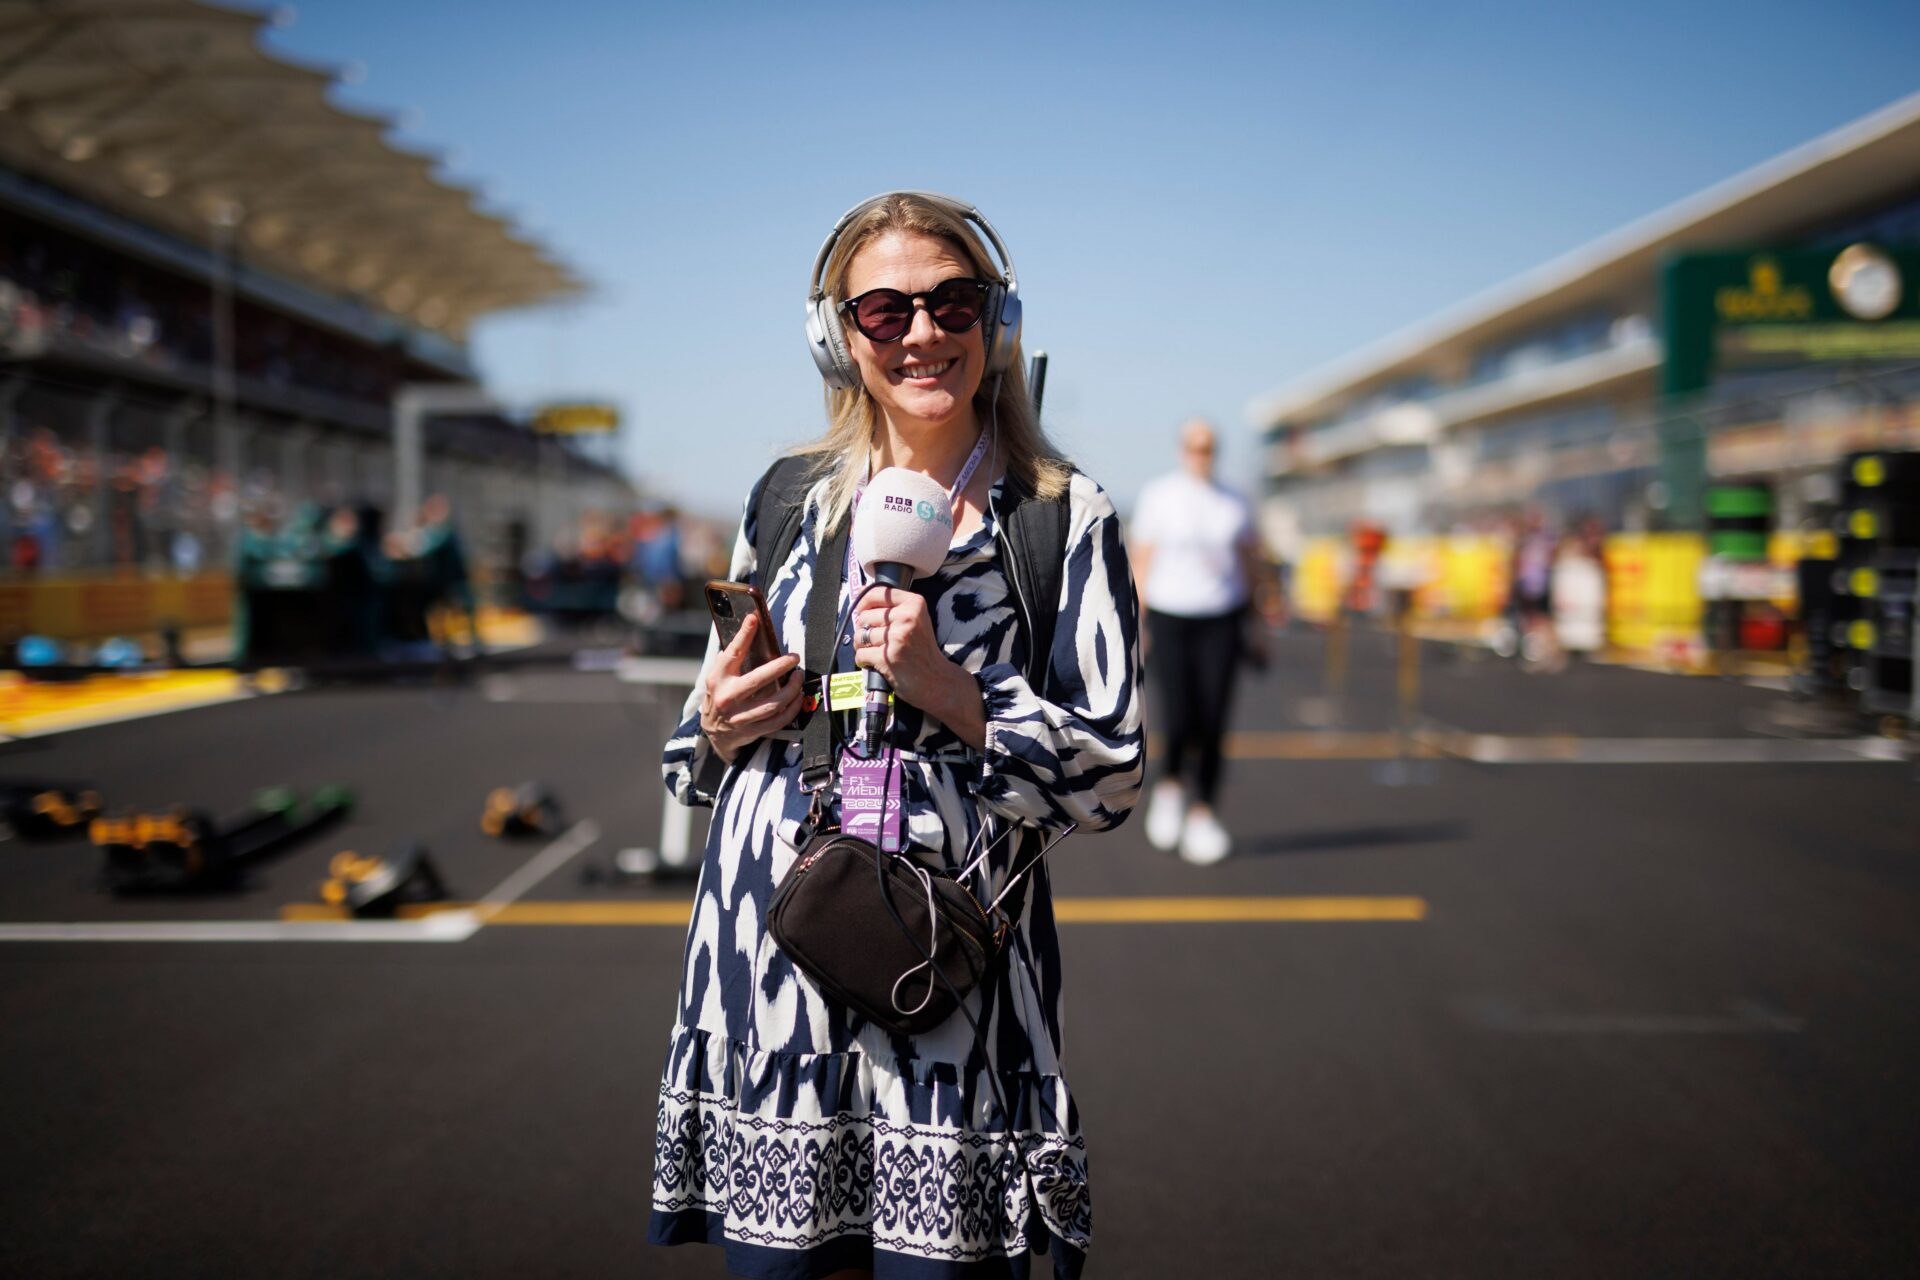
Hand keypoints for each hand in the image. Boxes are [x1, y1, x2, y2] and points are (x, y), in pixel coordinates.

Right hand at [700, 614, 802, 763]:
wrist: (713, 732)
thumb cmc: (721, 694)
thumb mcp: (718, 676)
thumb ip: (731, 658)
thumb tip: (749, 629)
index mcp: (717, 678)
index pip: (732, 653)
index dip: (744, 635)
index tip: (754, 619)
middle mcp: (726, 697)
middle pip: (758, 680)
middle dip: (780, 666)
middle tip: (794, 658)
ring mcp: (739, 716)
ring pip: (773, 703)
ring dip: (792, 690)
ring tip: (798, 678)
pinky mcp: (751, 731)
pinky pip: (778, 721)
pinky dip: (792, 709)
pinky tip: (798, 698)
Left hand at [853, 585, 983, 745]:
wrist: (938, 681)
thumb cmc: (923, 652)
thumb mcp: (917, 621)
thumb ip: (894, 611)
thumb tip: (861, 608)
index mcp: (914, 604)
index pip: (876, 593)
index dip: (864, 603)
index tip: (862, 612)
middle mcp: (906, 617)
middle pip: (865, 617)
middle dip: (864, 630)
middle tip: (875, 640)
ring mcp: (897, 637)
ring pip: (860, 636)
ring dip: (863, 646)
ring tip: (876, 652)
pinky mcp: (887, 656)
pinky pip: (860, 654)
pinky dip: (863, 661)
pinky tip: (874, 663)